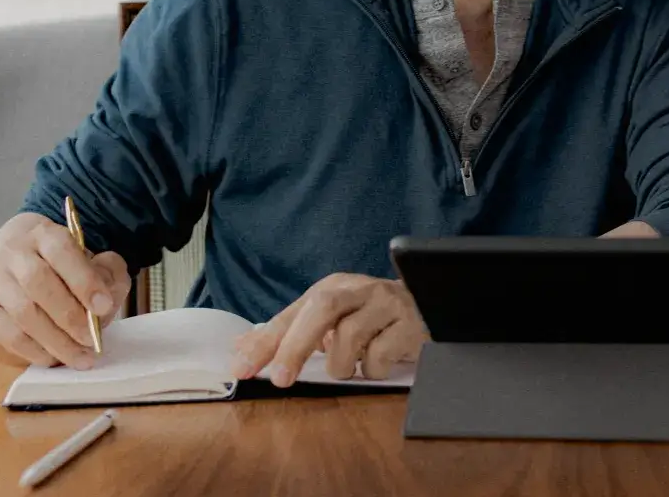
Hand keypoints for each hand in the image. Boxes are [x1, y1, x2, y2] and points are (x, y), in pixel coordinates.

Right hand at [0, 212, 131, 369]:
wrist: (20, 271)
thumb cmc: (66, 272)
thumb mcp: (96, 264)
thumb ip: (109, 274)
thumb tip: (104, 297)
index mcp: (44, 235)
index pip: (61, 251)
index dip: (84, 280)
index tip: (104, 306)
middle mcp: (12, 253)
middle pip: (37, 282)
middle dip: (69, 316)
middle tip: (92, 340)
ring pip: (22, 313)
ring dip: (56, 341)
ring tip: (80, 357)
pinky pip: (8, 335)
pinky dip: (36, 351)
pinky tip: (54, 358)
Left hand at [230, 274, 426, 384]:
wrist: (429, 310)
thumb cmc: (371, 321)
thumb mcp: (330, 323)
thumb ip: (288, 333)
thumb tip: (239, 348)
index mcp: (332, 287)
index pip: (291, 313)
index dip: (265, 343)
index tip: (241, 369)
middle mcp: (358, 289)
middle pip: (321, 309)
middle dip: (296, 346)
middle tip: (282, 380)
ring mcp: (386, 304)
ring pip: (350, 337)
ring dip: (343, 365)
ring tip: (351, 367)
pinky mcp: (410, 323)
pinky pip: (380, 355)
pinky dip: (372, 369)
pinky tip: (379, 364)